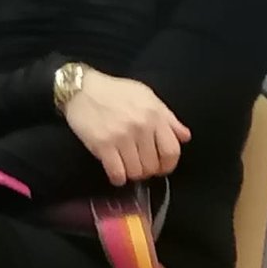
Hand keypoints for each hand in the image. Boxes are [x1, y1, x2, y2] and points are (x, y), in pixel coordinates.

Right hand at [63, 69, 190, 186]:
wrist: (82, 89)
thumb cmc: (115, 92)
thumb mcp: (147, 97)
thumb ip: (168, 117)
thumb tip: (185, 137)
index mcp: (155, 115)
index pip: (172, 151)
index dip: (168, 164)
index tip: (161, 167)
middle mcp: (141, 127)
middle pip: (153, 165)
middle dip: (148, 170)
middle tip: (140, 165)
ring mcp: (122, 137)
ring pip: (136, 172)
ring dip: (132, 174)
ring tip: (127, 166)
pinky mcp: (103, 146)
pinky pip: (117, 174)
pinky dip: (118, 177)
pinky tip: (115, 171)